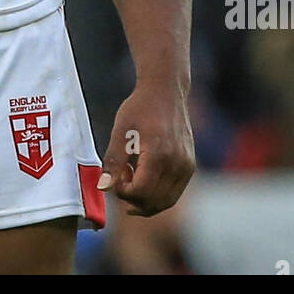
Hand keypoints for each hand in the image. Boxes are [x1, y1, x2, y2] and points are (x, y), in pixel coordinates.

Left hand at [98, 83, 194, 216]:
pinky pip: (174, 192)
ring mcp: (187, 166)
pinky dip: (158, 194)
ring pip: (166, 201)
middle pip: (154, 202)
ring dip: (146, 201)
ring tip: (131, 182)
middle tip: (120, 185)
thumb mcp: (120, 131)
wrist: (166, 91)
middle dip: (133, 201)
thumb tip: (104, 188)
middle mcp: (177, 164)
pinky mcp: (190, 166)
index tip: (115, 180)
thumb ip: (113, 162)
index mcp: (159, 155)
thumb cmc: (140, 108)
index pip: (141, 192)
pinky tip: (144, 178)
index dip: (123, 193)